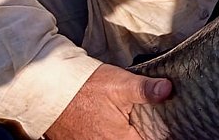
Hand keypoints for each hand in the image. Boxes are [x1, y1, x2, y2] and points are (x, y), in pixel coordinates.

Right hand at [45, 64, 171, 139]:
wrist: (50, 90)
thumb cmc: (86, 87)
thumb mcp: (120, 83)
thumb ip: (145, 90)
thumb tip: (167, 89)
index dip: (159, 133)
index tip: (163, 124)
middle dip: (142, 132)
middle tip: (145, 118)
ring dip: (127, 133)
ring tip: (128, 118)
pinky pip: (103, 139)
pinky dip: (112, 133)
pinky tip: (112, 122)